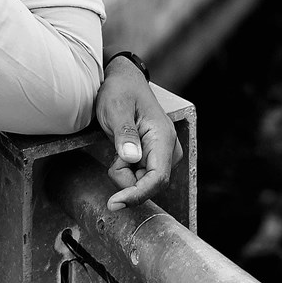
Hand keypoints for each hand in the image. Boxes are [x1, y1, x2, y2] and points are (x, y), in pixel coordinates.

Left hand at [95, 57, 182, 211]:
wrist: (123, 80)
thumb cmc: (120, 90)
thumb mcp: (116, 108)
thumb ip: (124, 133)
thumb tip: (132, 158)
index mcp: (163, 137)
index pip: (157, 178)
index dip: (137, 194)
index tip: (115, 202)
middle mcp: (168, 148)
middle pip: (148, 184)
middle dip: (126, 178)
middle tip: (114, 153)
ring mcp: (162, 154)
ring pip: (141, 183)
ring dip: (124, 173)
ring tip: (117, 146)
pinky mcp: (153, 157)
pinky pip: (138, 177)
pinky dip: (125, 170)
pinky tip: (121, 151)